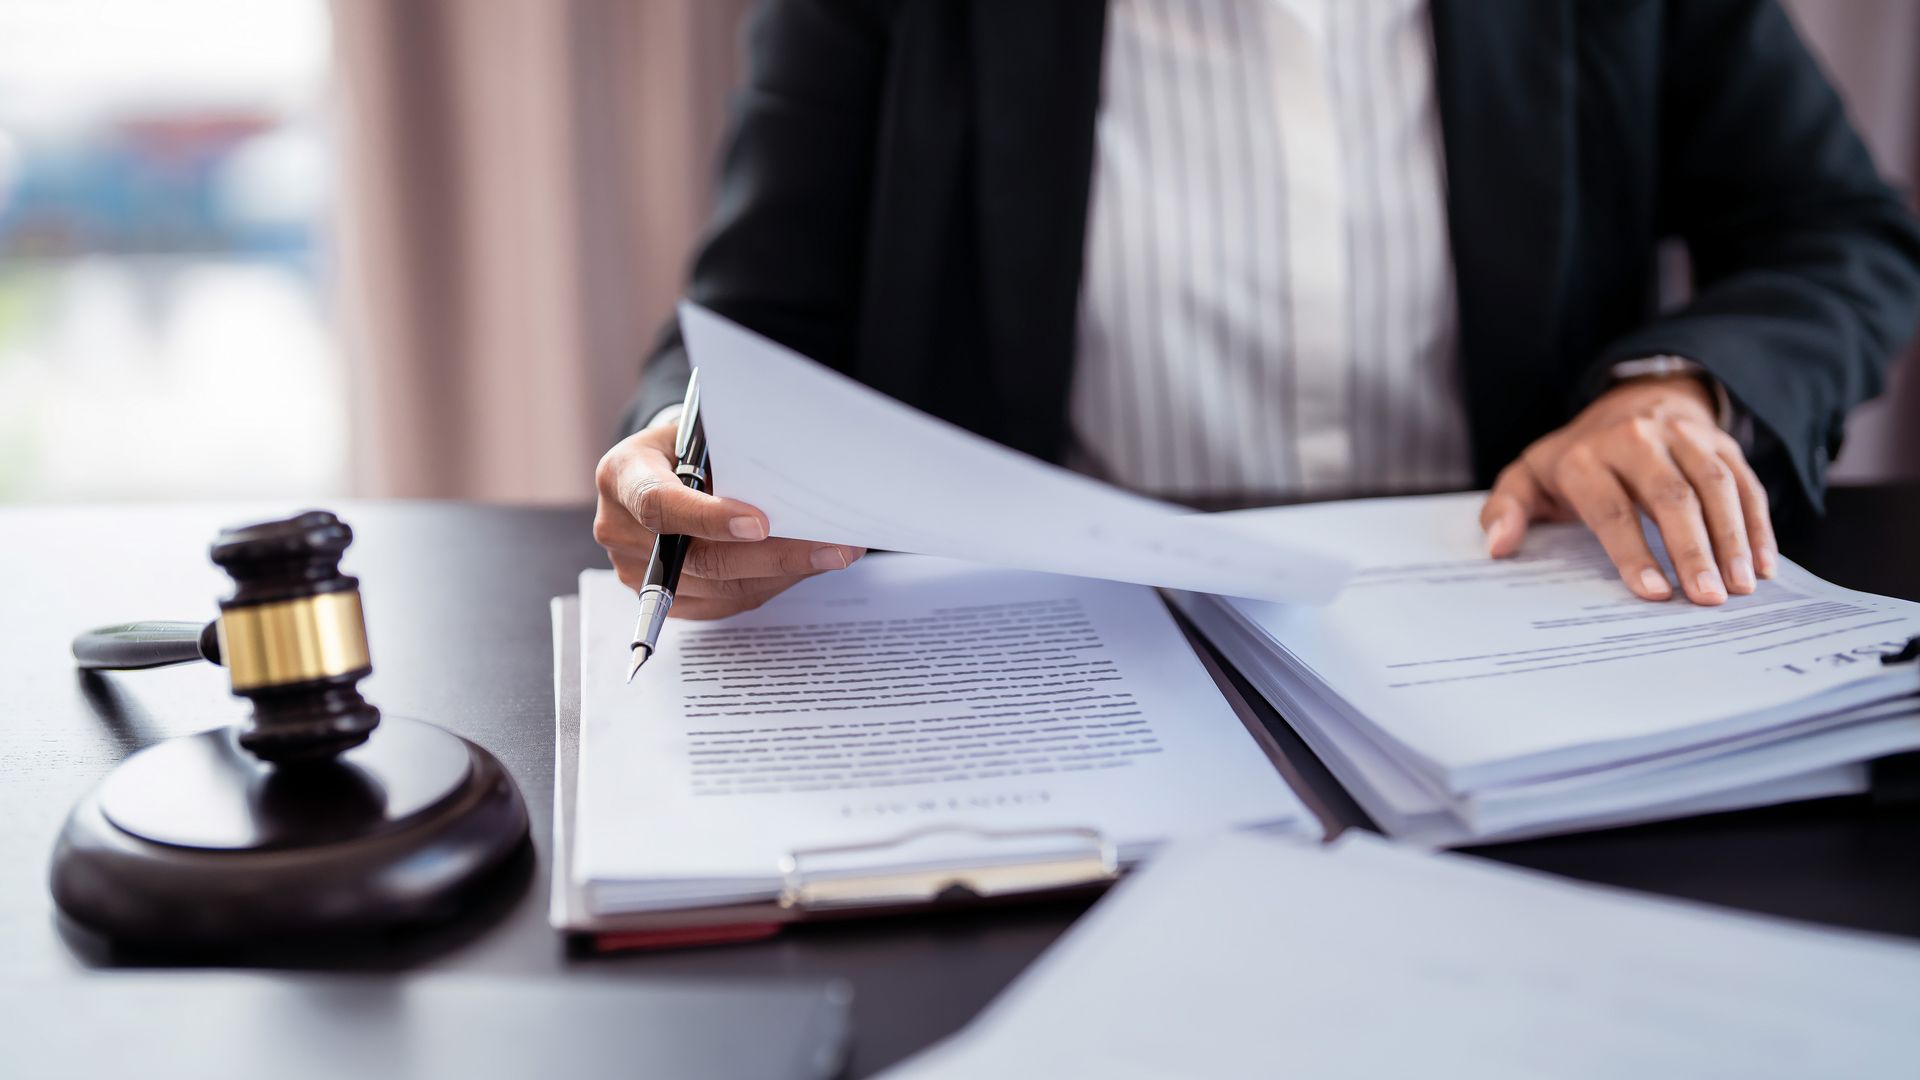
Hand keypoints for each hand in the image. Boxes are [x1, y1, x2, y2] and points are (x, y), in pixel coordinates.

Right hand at [593, 419, 862, 618]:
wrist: (663, 467)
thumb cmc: (689, 442)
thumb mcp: (699, 432)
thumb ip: (730, 455)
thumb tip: (793, 485)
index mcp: (621, 475)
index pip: (659, 504)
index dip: (708, 518)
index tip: (761, 523)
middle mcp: (618, 528)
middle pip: (700, 558)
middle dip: (773, 554)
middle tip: (833, 547)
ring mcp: (637, 571)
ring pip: (720, 587)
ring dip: (783, 573)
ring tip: (834, 555)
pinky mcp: (665, 596)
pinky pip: (725, 601)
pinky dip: (770, 584)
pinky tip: (806, 566)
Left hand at [1479, 374, 1777, 605]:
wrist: (1630, 401)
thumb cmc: (1578, 457)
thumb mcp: (1529, 475)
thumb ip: (1506, 509)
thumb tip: (1498, 546)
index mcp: (1587, 456)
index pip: (1611, 507)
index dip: (1631, 551)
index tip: (1652, 592)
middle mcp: (1637, 440)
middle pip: (1670, 497)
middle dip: (1691, 550)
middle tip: (1707, 599)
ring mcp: (1684, 438)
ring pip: (1715, 487)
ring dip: (1732, 539)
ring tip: (1739, 588)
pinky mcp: (1721, 443)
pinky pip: (1745, 483)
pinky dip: (1758, 524)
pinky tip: (1763, 565)